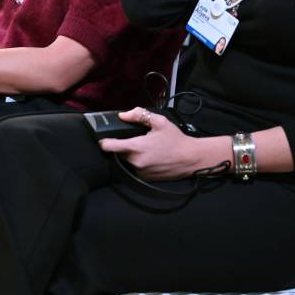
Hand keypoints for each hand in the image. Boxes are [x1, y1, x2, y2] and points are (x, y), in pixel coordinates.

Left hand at [98, 107, 219, 180]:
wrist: (191, 158)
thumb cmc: (175, 139)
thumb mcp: (159, 122)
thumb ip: (139, 115)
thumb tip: (122, 115)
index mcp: (136, 147)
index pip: (109, 147)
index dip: (104, 141)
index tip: (104, 138)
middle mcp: (135, 162)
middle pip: (118, 153)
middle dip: (122, 147)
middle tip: (135, 140)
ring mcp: (140, 172)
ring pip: (127, 162)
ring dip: (131, 156)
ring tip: (145, 149)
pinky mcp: (146, 178)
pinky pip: (136, 169)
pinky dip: (139, 163)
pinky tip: (150, 157)